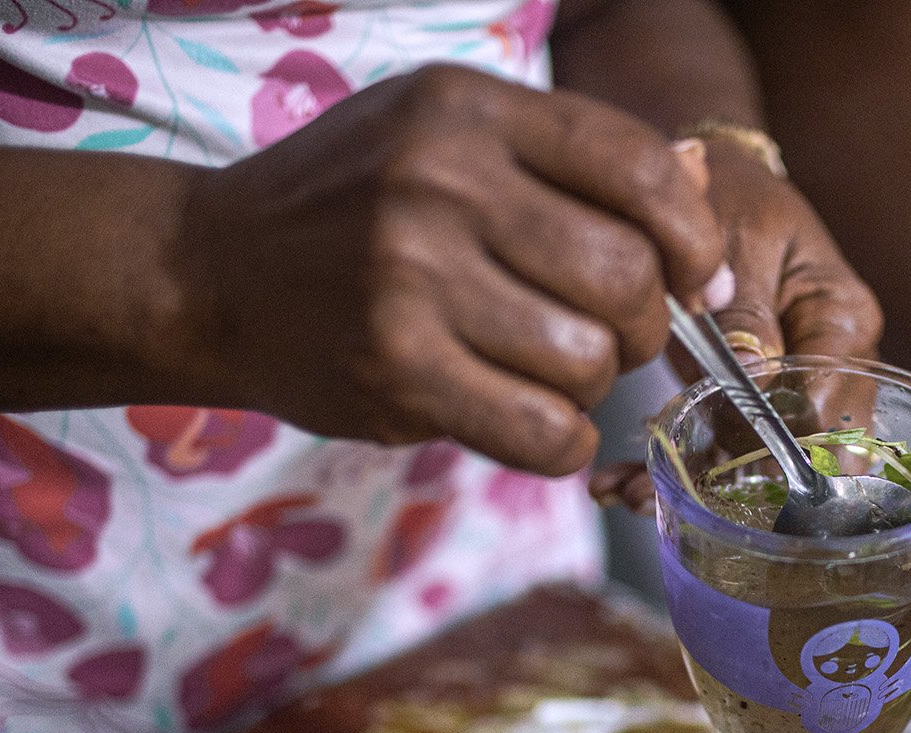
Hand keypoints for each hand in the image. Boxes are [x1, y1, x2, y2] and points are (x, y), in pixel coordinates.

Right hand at [175, 64, 729, 473]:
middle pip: (624, 277)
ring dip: (592, 385)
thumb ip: (569, 158)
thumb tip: (703, 186)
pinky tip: (541, 425)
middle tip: (615, 337)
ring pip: (587, 362)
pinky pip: (540, 431)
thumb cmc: (350, 204)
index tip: (695, 279)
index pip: (637, 167)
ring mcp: (412, 281)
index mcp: (467, 111)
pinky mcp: (395, 372)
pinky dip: (563, 442)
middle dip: (644, 325)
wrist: (206, 272)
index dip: (692, 238)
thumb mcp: (447, 136)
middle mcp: (439, 185)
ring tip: (552, 372)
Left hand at [588, 139, 881, 510]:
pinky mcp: (751, 404)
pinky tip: (618, 484)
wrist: (708, 180)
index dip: (773, 442)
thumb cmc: (731, 195)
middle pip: (801, 452)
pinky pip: (723, 450)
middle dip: (731, 488)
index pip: (827, 406)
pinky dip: (672, 470)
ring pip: (759, 464)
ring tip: (625, 495)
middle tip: (650, 495)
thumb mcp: (736, 236)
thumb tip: (756, 378)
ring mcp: (793, 391)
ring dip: (693, 488)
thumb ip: (744, 308)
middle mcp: (831, 367)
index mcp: (843, 320)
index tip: (707, 449)